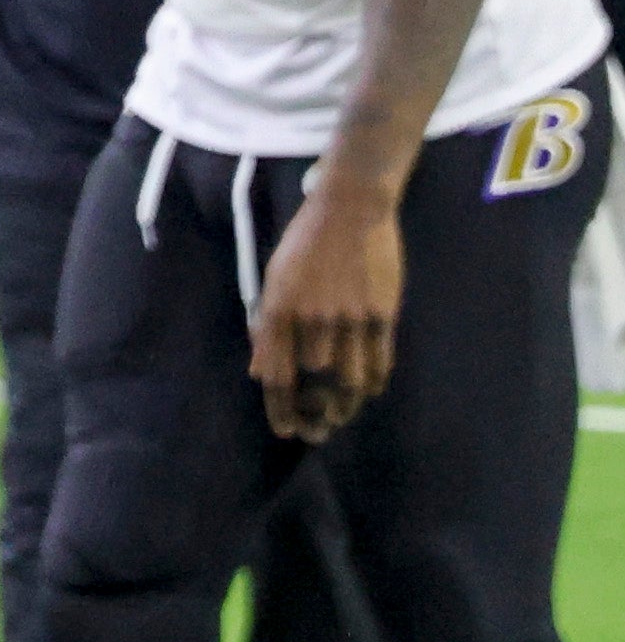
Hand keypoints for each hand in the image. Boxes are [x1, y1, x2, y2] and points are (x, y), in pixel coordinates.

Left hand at [250, 173, 403, 441]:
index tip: (287, 431)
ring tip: (344, 412)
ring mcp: (349, 318)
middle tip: (321, 422)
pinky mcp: (382, 314)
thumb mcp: (273, 281)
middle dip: (318, 409)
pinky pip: (380, 363)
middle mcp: (312, 319)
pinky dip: (375, 382)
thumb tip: (260, 373)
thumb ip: (266, 328)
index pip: (277, 376)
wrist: (349, 210)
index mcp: (278, 311)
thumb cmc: (305, 245)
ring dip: (348, 403)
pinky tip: (369, 388)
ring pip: (351, 381)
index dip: (281, 410)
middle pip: (316, 383)